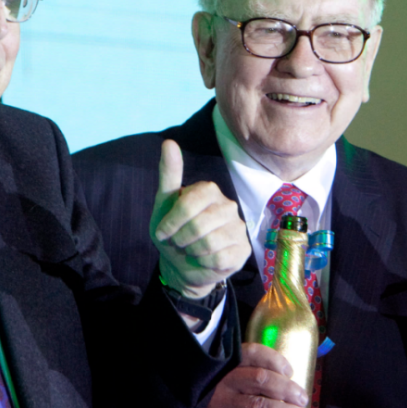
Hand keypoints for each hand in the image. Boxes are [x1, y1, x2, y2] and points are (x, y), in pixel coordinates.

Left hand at [151, 139, 251, 297]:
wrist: (182, 265)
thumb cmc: (174, 231)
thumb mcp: (164, 204)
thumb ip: (169, 174)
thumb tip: (169, 142)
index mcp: (209, 191)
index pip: (189, 203)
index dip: (172, 221)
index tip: (163, 231)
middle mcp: (228, 206)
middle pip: (199, 225)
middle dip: (181, 238)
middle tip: (178, 243)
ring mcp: (239, 228)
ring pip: (210, 243)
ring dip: (192, 251)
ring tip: (191, 250)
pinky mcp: (243, 250)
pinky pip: (219, 259)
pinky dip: (204, 263)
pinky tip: (204, 260)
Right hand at [163, 343, 308, 407]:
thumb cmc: (212, 397)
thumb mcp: (221, 376)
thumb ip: (245, 371)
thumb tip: (285, 377)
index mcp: (224, 366)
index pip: (252, 353)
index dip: (275, 360)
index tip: (289, 370)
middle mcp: (223, 384)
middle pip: (262, 379)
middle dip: (288, 388)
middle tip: (301, 397)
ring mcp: (224, 407)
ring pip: (261, 406)